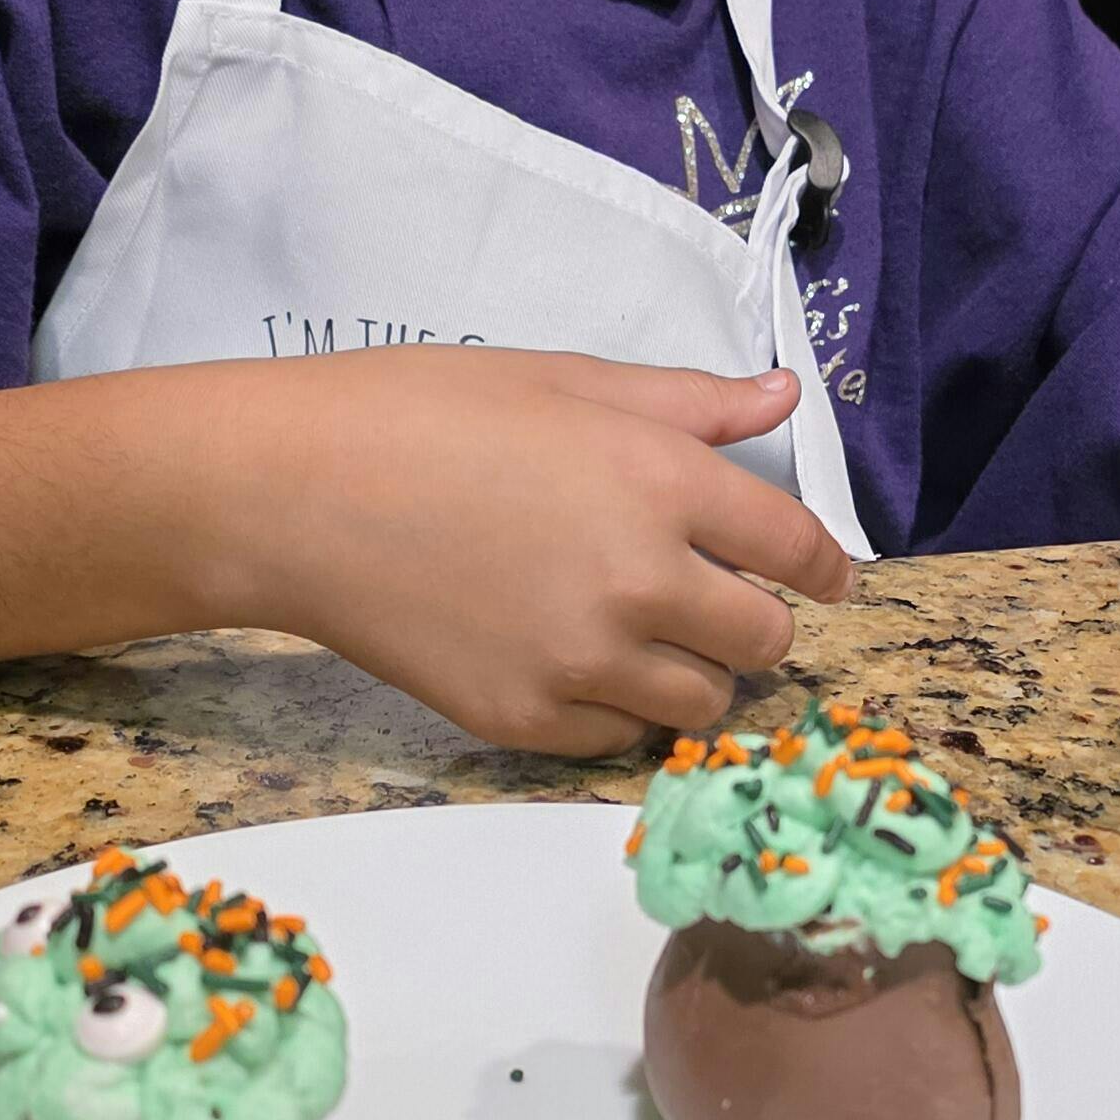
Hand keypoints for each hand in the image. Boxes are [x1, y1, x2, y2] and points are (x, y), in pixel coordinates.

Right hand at [208, 347, 851, 756]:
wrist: (293, 493)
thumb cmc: (422, 412)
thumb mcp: (566, 380)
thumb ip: (688, 403)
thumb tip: (782, 394)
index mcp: (663, 481)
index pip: (797, 549)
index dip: (825, 568)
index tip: (826, 578)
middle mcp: (643, 580)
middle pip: (764, 640)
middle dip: (754, 622)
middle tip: (716, 604)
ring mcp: (585, 660)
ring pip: (702, 703)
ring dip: (694, 675)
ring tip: (645, 639)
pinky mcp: (528, 718)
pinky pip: (619, 740)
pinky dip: (618, 711)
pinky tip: (578, 664)